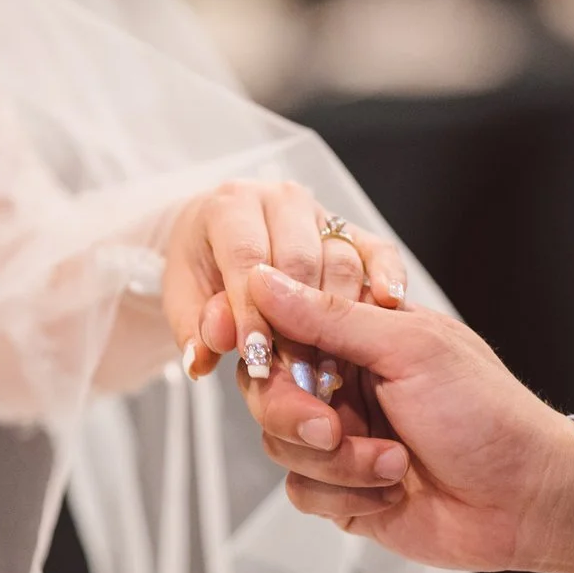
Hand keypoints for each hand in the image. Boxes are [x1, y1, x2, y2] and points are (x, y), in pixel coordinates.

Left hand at [162, 181, 406, 381]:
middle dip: (299, 323)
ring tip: (330, 367)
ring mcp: (320, 213)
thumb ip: (195, 326)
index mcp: (232, 206)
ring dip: (340, 317)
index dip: (253, 312)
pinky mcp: (352, 230)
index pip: (246, 259)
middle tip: (296, 372)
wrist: (221, 236)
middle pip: (299, 260)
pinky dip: (386, 275)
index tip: (258, 359)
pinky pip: (377, 249)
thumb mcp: (185, 298)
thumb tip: (206, 353)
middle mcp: (280, 200)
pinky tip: (388, 304)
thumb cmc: (204, 267)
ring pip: (339, 259)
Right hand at [240, 264, 573, 572]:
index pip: (282, 323)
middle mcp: (344, 381)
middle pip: (267, 387)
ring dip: (338, 461)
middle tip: (334, 426)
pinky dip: (346, 495)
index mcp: (361, 334)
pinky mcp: (340, 489)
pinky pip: (300, 490)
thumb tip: (265, 277)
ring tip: (394, 462)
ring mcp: (340, 436)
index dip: (269, 344)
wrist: (525, 501)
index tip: (273, 360)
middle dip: (296, 413)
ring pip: (280, 443)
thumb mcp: (411, 348)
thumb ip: (331, 316)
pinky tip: (392, 491)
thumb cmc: (488, 414)